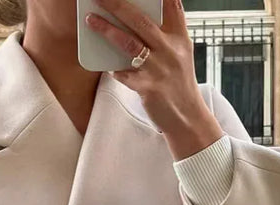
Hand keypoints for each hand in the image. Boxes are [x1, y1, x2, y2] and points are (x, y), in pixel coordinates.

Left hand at [84, 0, 224, 158]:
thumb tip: (135, 19)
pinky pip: (123, 73)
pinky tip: (108, 65)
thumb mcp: (181, 55)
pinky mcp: (148, 88)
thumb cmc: (179, 85)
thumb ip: (165, 36)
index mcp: (180, 38)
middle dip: (118, 4)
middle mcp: (171, 49)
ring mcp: (159, 68)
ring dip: (107, 30)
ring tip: (91, 20)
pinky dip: (114, 68)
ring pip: (129, 42)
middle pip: (141, 20)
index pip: (172, 4)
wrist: (188, 119)